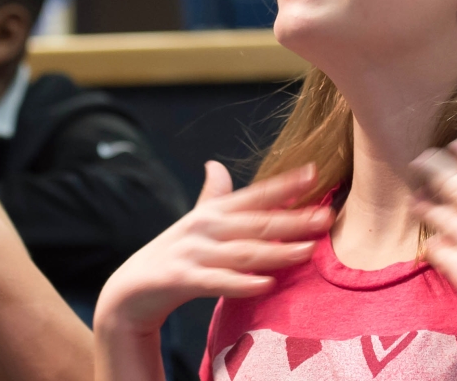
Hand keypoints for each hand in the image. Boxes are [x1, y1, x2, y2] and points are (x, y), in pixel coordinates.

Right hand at [95, 162, 330, 330]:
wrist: (130, 292)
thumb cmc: (172, 255)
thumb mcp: (193, 223)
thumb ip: (212, 197)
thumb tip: (216, 164)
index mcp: (212, 212)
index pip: (254, 196)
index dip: (284, 185)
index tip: (314, 173)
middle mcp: (203, 228)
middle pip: (255, 223)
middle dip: (292, 220)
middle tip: (326, 217)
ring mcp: (192, 253)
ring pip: (242, 252)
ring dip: (276, 251)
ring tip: (307, 251)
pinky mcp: (180, 280)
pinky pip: (216, 281)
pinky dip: (241, 283)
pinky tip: (265, 284)